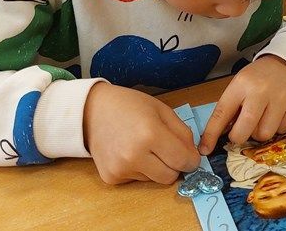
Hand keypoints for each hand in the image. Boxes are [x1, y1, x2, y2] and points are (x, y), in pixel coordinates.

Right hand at [83, 82, 200, 184]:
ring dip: (156, 167)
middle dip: (175, 166)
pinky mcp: (111, 177)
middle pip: (170, 177)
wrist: (91, 111)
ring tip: (144, 147)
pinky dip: (140, 170)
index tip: (191, 156)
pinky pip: (137, 180)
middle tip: (168, 151)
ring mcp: (120, 169)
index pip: (183, 161)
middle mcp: (134, 155)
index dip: (192, 160)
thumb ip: (183, 133)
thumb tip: (194, 155)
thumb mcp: (162, 110)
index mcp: (150, 134)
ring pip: (154, 179)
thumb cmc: (130, 106)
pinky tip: (130, 153)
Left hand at [198, 55, 285, 152]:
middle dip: (239, 137)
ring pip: (265, 135)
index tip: (204, 149)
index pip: (222, 114)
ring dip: (260, 132)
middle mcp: (261, 91)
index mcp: (241, 84)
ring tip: (262, 119)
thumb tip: (216, 139)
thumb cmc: (257, 79)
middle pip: (245, 131)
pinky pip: (283, 130)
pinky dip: (277, 127)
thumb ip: (229, 110)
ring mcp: (281, 98)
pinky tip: (277, 114)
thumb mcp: (239, 86)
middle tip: (241, 132)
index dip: (211, 135)